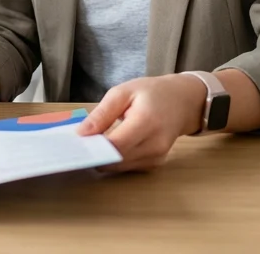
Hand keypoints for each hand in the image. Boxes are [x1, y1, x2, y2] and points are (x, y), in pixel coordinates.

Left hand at [78, 74, 208, 172]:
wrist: (184, 101)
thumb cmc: (153, 93)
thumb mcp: (123, 92)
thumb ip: (102, 114)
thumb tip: (81, 134)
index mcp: (147, 122)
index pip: (115, 145)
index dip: (93, 148)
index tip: (75, 144)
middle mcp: (155, 145)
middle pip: (116, 160)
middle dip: (95, 155)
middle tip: (79, 145)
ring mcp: (157, 157)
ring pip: (121, 167)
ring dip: (104, 159)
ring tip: (92, 144)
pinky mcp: (156, 163)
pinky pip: (129, 167)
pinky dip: (116, 160)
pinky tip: (109, 147)